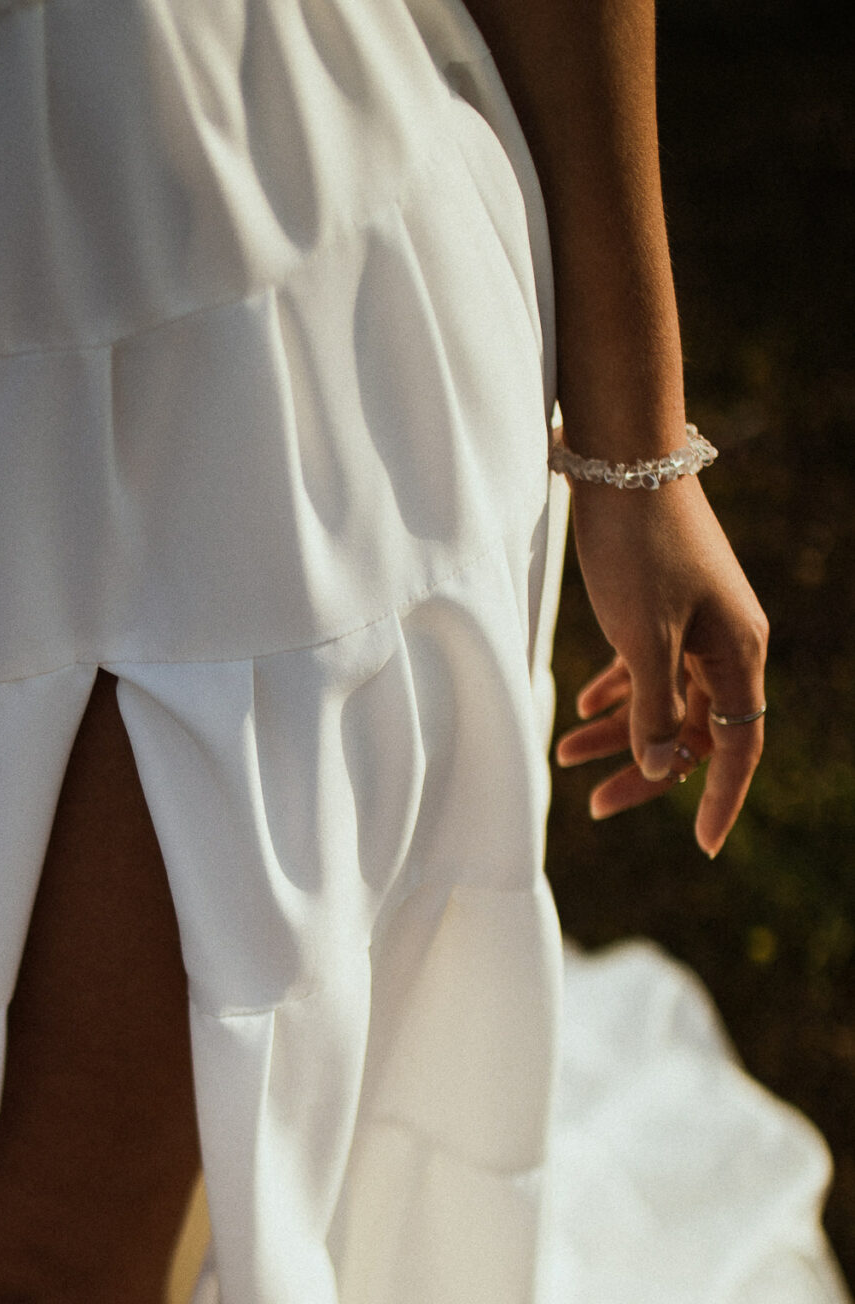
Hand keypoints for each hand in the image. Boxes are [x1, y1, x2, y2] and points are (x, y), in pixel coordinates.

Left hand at [553, 471, 767, 857]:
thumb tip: (662, 763)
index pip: (737, 745)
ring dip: (621, 732)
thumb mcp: (642, 637)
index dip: (717, 797)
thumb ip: (653, 706)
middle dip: (648, 769)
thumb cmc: (636, 546)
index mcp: (737, 651)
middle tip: (593, 808)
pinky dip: (618, 692)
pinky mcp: (666, 602)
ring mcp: (697, 621)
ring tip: (566, 757)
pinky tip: (583, 710)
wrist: (623, 457)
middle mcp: (726, 640)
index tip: (702, 846)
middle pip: (696, 729)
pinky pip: (649, 665)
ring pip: (665, 698)